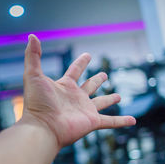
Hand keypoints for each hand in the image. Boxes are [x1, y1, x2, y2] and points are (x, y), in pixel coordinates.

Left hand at [21, 34, 135, 148]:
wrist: (42, 127)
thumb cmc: (36, 103)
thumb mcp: (33, 75)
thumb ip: (32, 55)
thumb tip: (31, 36)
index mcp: (64, 86)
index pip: (75, 71)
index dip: (81, 62)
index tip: (88, 55)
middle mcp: (75, 98)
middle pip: (89, 86)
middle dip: (97, 80)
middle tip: (105, 75)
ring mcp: (84, 110)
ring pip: (101, 103)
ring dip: (109, 100)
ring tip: (118, 97)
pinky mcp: (92, 122)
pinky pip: (110, 121)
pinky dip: (121, 121)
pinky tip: (132, 120)